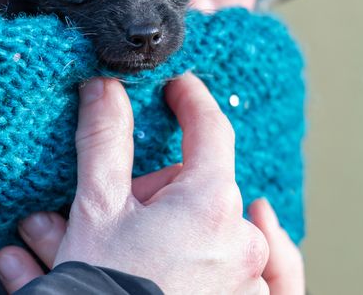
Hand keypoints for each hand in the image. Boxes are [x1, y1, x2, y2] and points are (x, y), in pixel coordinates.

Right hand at [0, 73, 302, 293]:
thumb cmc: (105, 289)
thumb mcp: (96, 207)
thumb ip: (105, 141)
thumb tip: (104, 89)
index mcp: (210, 204)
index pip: (210, 130)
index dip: (191, 100)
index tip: (178, 87)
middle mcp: (242, 241)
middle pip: (199, 188)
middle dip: (155, 191)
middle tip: (113, 211)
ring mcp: (250, 280)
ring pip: (216, 228)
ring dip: (177, 224)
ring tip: (135, 233)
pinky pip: (266, 273)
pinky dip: (246, 254)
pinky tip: (230, 234)